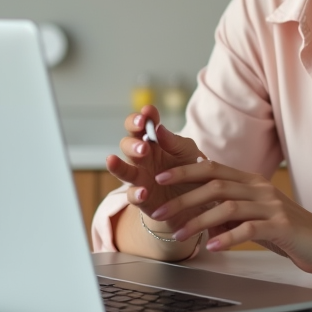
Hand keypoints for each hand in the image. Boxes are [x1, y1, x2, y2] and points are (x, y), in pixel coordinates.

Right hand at [106, 106, 207, 230]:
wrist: (199, 198)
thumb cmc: (190, 168)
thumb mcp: (187, 151)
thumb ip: (173, 141)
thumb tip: (159, 127)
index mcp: (152, 142)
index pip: (139, 126)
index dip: (139, 119)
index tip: (147, 113)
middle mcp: (141, 158)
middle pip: (127, 145)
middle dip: (132, 144)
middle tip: (143, 147)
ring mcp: (140, 178)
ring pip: (122, 170)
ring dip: (118, 165)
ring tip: (112, 160)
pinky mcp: (142, 198)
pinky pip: (132, 196)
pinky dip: (136, 193)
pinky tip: (143, 191)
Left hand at [146, 158, 311, 273]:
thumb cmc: (286, 231)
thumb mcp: (252, 218)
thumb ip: (227, 215)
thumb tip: (199, 220)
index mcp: (250, 181)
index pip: (212, 169)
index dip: (185, 171)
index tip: (160, 178)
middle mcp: (259, 188)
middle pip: (215, 185)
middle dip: (183, 199)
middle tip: (159, 212)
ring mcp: (271, 206)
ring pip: (228, 206)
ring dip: (199, 221)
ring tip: (179, 235)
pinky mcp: (281, 226)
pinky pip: (249, 229)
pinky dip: (228, 237)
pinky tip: (212, 246)